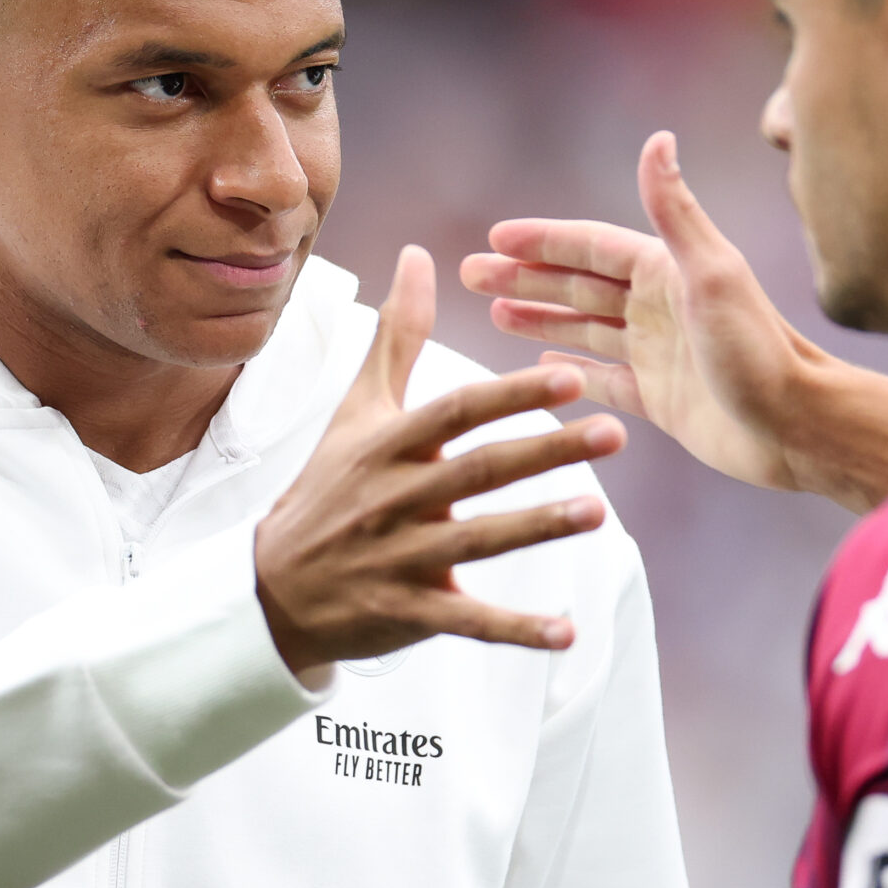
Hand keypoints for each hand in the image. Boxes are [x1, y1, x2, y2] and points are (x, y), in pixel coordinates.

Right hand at [255, 245, 623, 673]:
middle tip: (615, 433)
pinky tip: (566, 633)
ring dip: (537, 528)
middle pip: (479, 470)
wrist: (271, 588)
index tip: (570, 378)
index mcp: (389, 443)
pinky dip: (515, 630)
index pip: (458, 411)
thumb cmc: (330, 486)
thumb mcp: (358, 409)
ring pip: (478, 542)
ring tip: (598, 514)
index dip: (512, 395)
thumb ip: (397, 335)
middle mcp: (395, 496)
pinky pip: (468, 622)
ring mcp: (400, 558)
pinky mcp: (407, 613)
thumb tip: (418, 253)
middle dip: (547, 451)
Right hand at [462, 131, 812, 492]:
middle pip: (577, 285)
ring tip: (492, 315)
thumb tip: (658, 138)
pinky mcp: (660, 399)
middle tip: (470, 275)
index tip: (495, 236)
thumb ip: (676, 211)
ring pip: (583, 330)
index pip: (590, 247)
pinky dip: (570, 373)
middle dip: (524, 278)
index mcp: (665, 272)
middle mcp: (658, 308)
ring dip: (539, 320)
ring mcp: (657, 354)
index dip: (542, 240)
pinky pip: (603, 381)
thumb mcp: (712, 273)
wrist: (798, 426)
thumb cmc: (760, 349)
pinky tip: (541, 369)